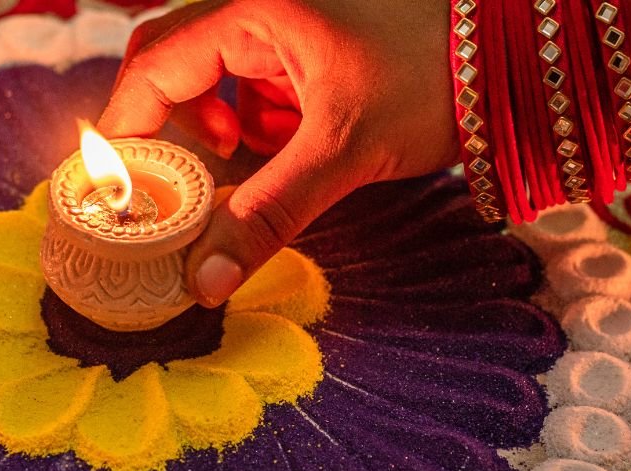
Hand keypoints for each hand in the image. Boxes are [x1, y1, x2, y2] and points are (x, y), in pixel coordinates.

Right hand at [99, 0, 458, 307]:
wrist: (514, 65)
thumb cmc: (433, 79)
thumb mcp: (343, 151)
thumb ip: (267, 215)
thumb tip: (201, 282)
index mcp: (255, 9)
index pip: (153, 65)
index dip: (127, 129)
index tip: (116, 191)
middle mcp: (260, 9)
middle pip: (173, 66)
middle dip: (172, 129)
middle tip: (176, 183)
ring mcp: (287, 28)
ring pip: (216, 82)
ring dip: (220, 131)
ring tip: (248, 162)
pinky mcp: (310, 53)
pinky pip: (256, 90)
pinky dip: (258, 128)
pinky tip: (289, 149)